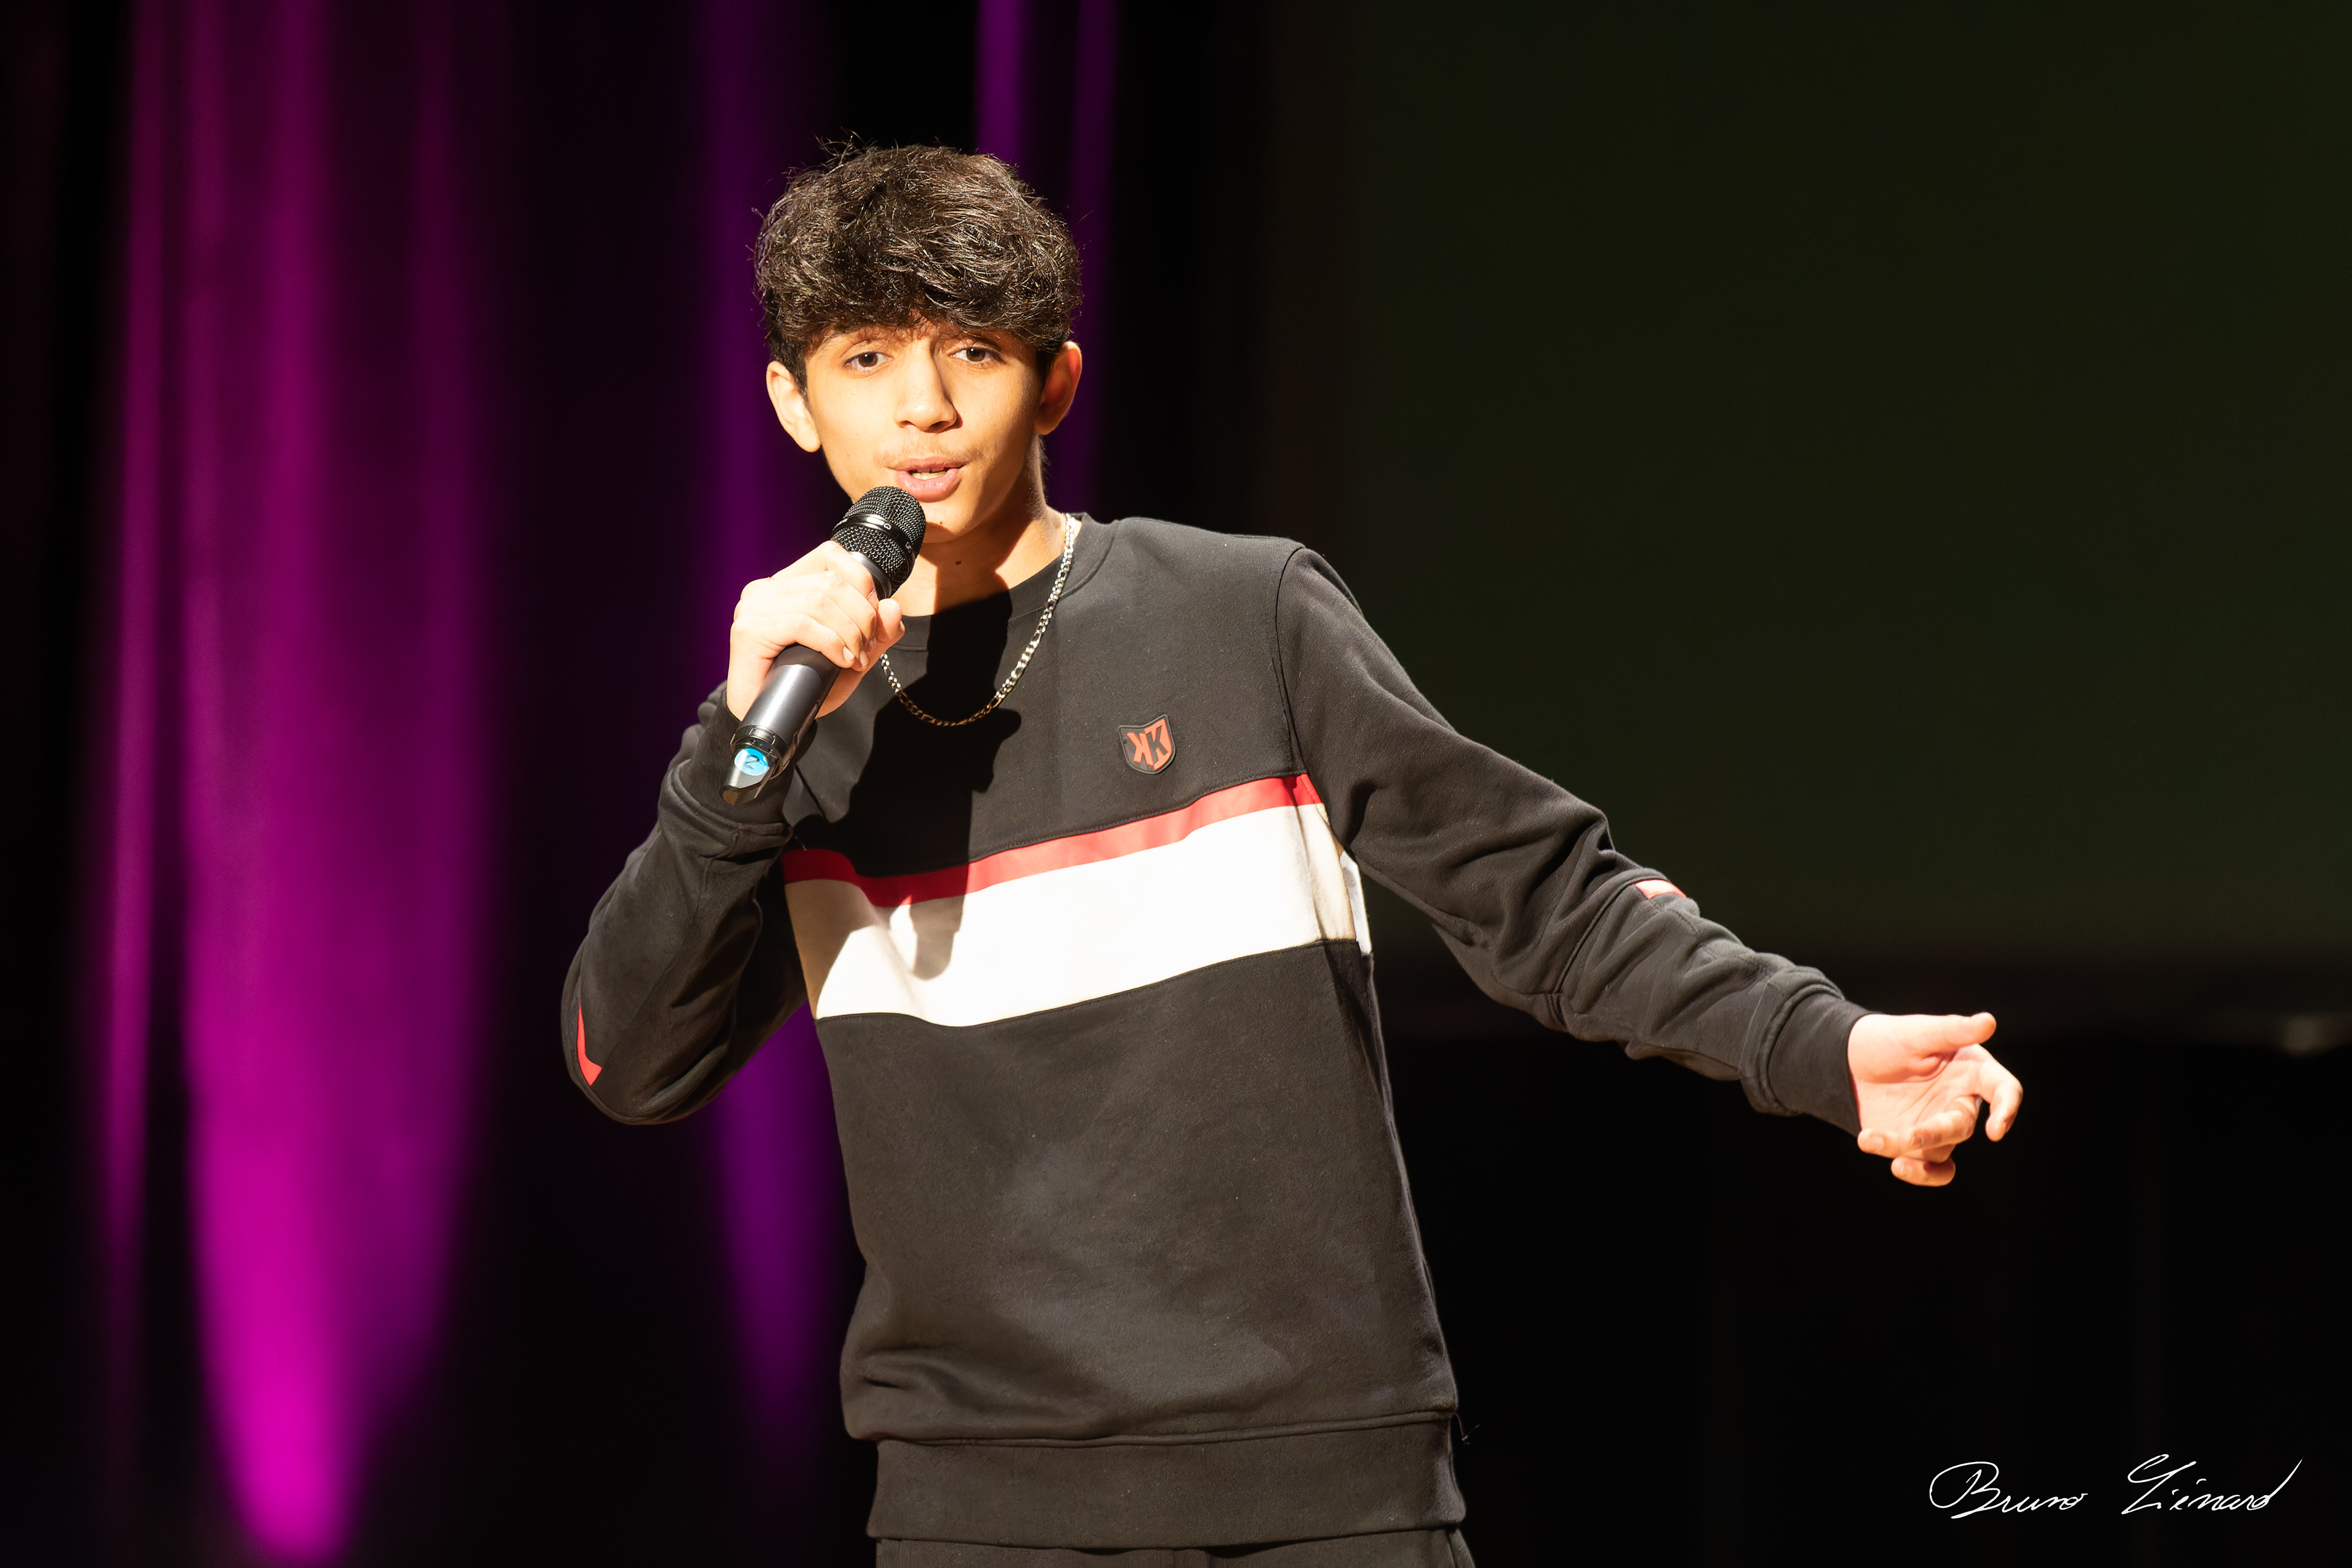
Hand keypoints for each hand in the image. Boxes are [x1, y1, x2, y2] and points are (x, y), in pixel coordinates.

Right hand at [726, 541, 907, 720]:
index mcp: (787, 583)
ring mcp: (754, 607)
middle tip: (868, 647)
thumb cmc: (807, 684)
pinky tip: (841, 661)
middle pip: (831, 581)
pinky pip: (802, 624)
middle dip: (862, 615)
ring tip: (855, 659)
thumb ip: (877, 632)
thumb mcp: (852, 654)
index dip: (862, 583)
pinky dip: (831, 643)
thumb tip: (894, 607)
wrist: (772, 720)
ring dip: (850, 632)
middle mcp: (766, 588)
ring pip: (819, 601)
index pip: (830, 555)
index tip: (873, 621)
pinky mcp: (749, 630)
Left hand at [1848, 1012, 2021, 1186]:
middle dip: (1935, 1133)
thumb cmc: (1888, 1039)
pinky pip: (1930, 1168)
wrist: (1849, 1061)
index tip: (1995, 1130)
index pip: (2004, 1090)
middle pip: (1963, 1126)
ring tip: (1871, 1139)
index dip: (2007, 1109)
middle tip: (1906, 1136)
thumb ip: (1952, 1030)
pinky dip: (1918, 1173)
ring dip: (1907, 1150)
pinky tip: (1894, 1164)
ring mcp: (1940, 1126)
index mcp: (1972, 1071)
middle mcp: (1961, 1101)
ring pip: (1939, 1150)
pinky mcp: (1918, 1144)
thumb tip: (1988, 1021)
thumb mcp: (1916, 1031)